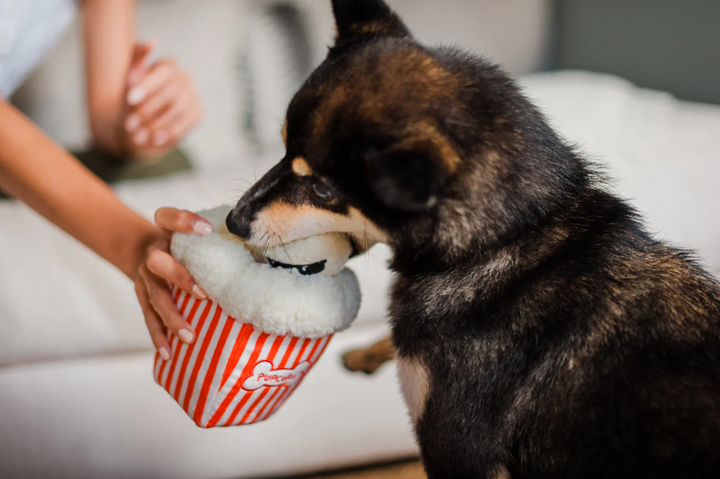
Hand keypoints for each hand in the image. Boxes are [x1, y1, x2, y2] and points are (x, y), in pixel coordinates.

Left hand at [121, 42, 202, 157]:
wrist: (137, 128)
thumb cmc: (130, 103)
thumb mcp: (127, 83)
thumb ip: (136, 60)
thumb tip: (152, 40)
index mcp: (168, 66)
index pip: (164, 70)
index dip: (149, 85)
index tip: (131, 100)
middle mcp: (184, 78)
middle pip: (172, 92)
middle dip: (149, 110)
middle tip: (130, 126)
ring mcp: (194, 96)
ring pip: (180, 109)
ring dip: (158, 124)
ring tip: (140, 138)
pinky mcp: (198, 113)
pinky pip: (188, 123)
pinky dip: (170, 132)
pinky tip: (155, 141)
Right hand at [134, 207, 213, 359]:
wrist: (142, 248)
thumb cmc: (185, 242)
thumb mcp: (195, 230)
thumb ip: (219, 234)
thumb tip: (264, 250)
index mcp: (165, 229)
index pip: (168, 216)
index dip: (185, 221)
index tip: (207, 229)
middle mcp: (153, 252)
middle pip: (158, 261)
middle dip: (179, 277)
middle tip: (203, 294)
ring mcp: (144, 276)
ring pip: (155, 297)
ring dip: (172, 317)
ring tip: (190, 337)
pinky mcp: (141, 296)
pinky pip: (148, 318)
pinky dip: (158, 336)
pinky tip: (168, 354)